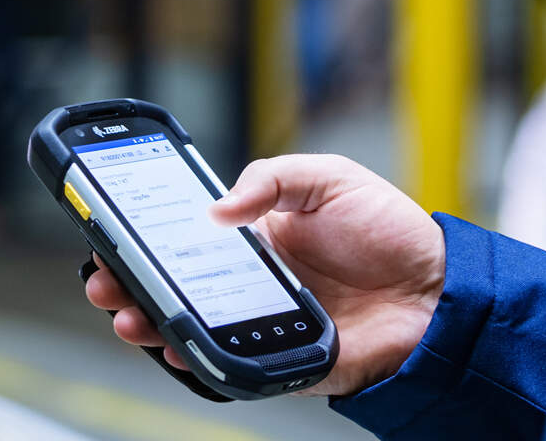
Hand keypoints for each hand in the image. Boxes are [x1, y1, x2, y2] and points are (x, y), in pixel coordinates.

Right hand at [83, 154, 444, 396]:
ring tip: (130, 316)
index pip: (188, 241)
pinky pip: (237, 368)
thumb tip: (219, 208)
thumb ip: (274, 179)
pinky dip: (205, 362)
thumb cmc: (392, 232)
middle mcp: (255, 284)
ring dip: (155, 326)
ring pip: (195, 331)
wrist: (442, 290)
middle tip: (103, 281)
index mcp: (259, 238)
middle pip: (179, 290)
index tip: (111, 236)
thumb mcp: (331, 178)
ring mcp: (267, 325)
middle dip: (132, 287)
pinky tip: (182, 347)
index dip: (147, 241)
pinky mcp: (287, 362)